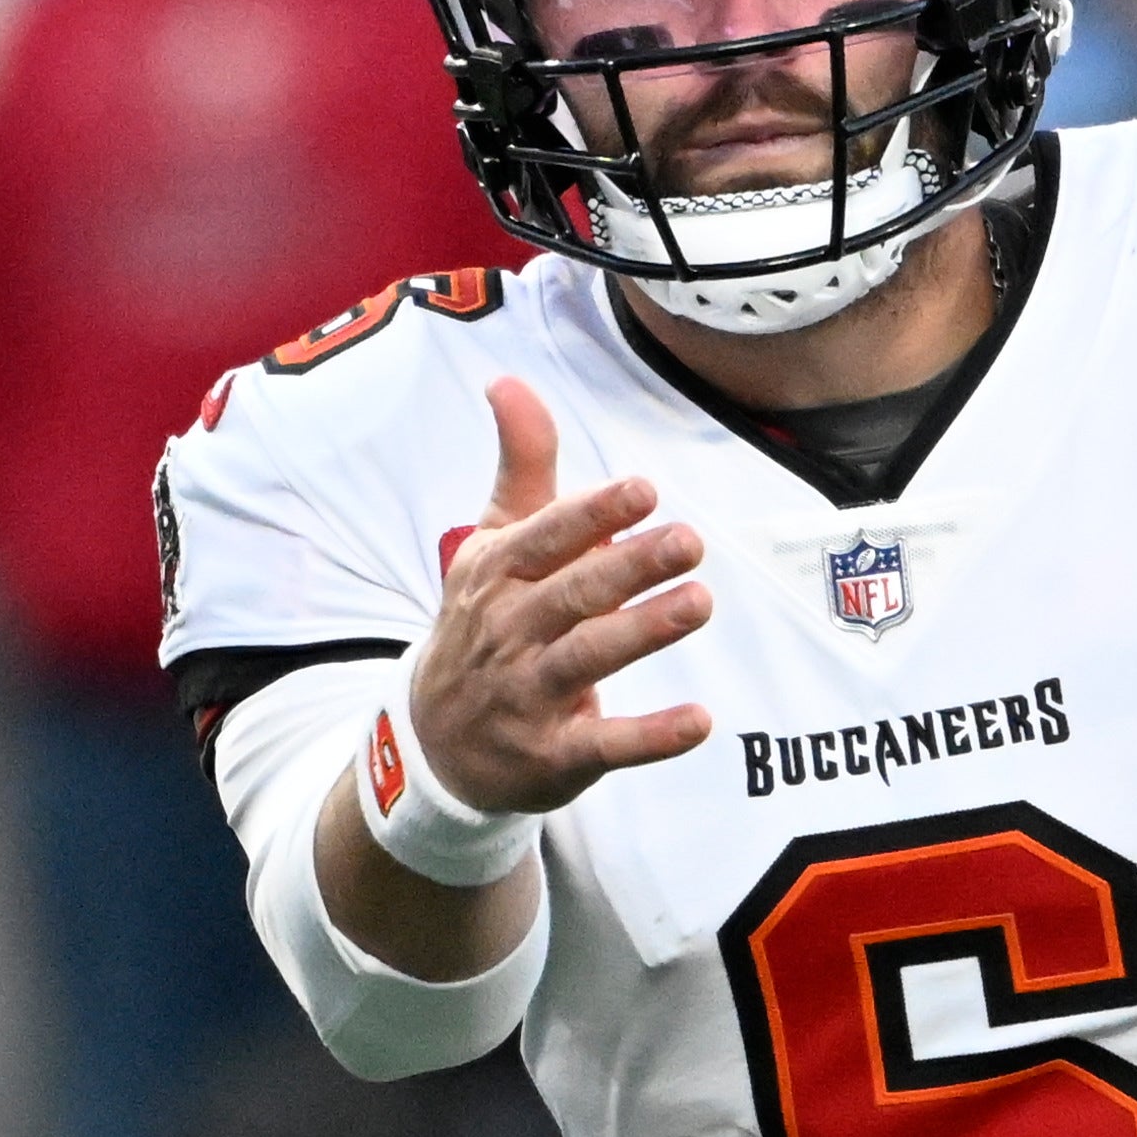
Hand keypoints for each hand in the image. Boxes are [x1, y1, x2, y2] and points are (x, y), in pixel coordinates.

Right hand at [411, 378, 718, 814]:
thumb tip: (508, 380)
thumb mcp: (494, 544)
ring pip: (588, 659)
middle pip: (573, 594)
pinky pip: (605, 744)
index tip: (644, 490)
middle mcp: (508, 631)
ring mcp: (528, 695)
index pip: (545, 538)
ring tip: (699, 602)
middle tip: (690, 542)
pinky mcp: (554, 755)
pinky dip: (651, 736)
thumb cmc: (485, 623)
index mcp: (498, 574)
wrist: (435, 742)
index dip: (593, 514)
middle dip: (630, 567)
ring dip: (644, 632)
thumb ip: (521, 467)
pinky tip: (700, 721)